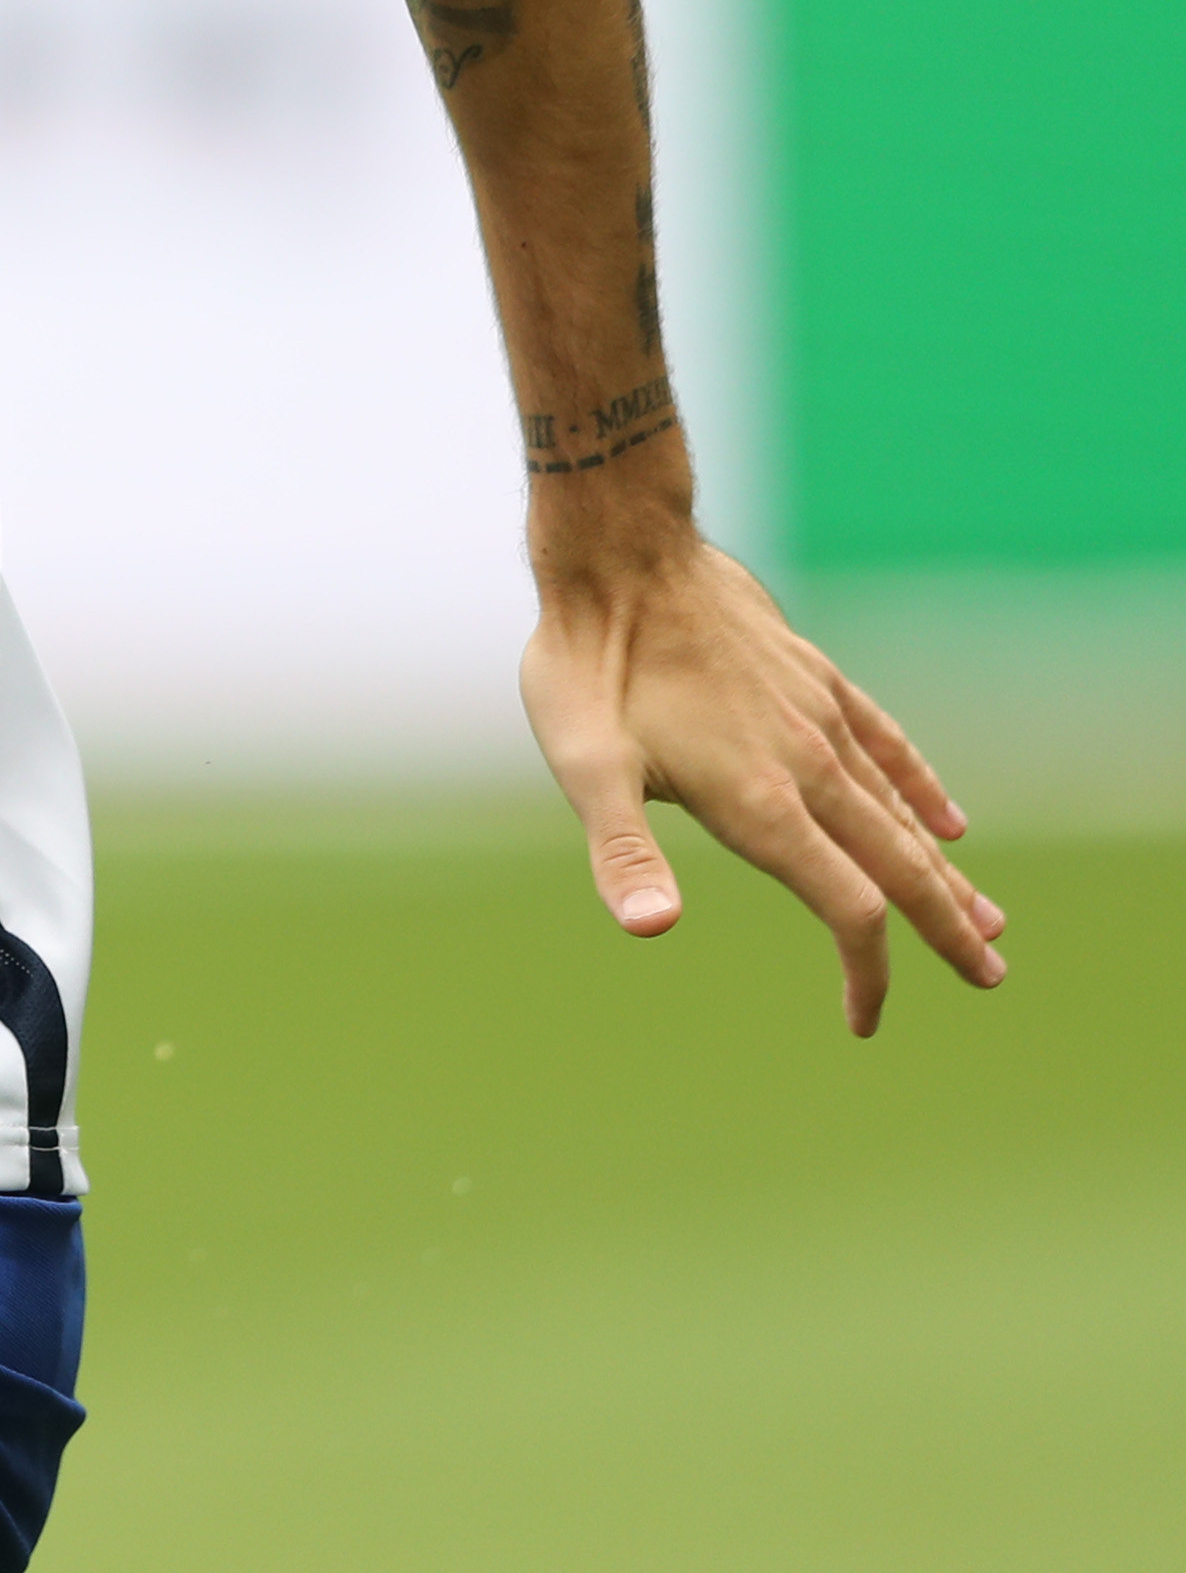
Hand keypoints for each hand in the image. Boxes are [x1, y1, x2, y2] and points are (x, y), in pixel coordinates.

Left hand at [519, 538, 1006, 1034]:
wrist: (621, 552)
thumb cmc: (588, 663)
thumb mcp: (582, 764)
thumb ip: (621, 850)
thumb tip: (651, 928)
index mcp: (759, 802)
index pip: (846, 909)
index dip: (866, 972)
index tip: (864, 1020)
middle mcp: (806, 765)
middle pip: (898, 866)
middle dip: (946, 928)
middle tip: (991, 976)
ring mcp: (817, 718)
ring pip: (900, 811)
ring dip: (942, 870)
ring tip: (985, 916)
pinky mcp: (815, 678)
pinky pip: (886, 746)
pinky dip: (921, 787)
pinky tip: (946, 818)